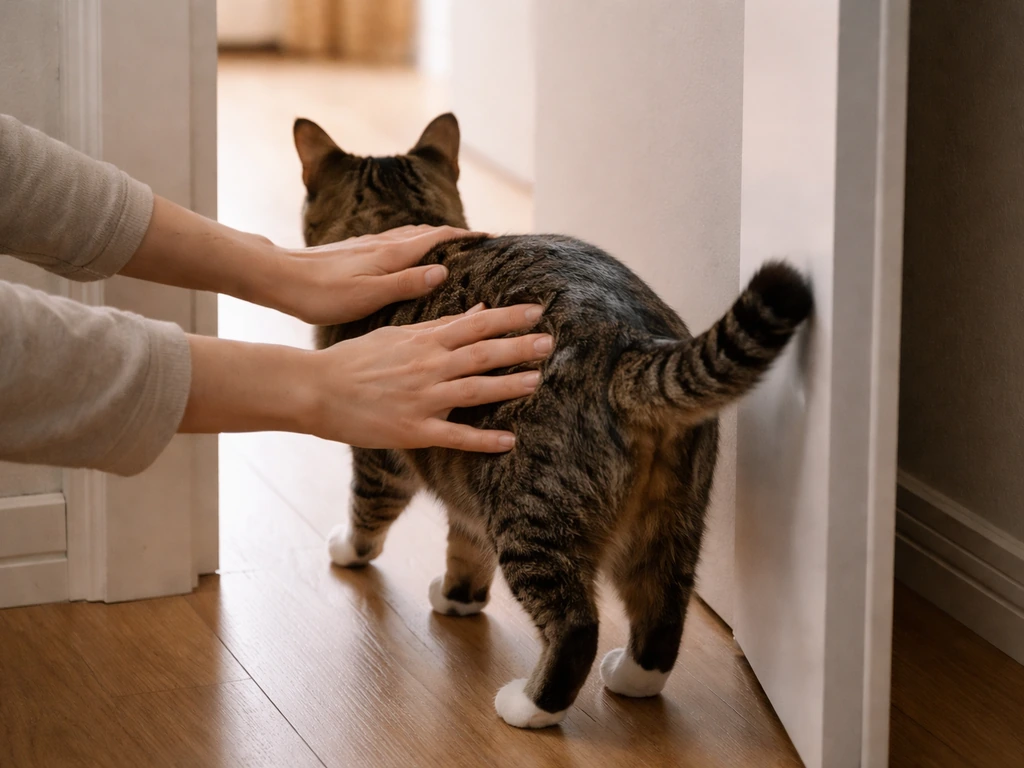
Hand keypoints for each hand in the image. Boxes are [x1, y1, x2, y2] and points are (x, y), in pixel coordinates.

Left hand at [276, 224, 480, 324]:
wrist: (279, 278)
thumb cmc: (321, 293)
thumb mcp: (368, 295)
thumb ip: (406, 282)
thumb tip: (443, 270)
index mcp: (390, 253)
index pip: (437, 237)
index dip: (464, 237)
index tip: (489, 237)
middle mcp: (382, 243)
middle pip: (426, 231)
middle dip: (453, 235)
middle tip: (476, 243)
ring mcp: (367, 245)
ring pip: (409, 235)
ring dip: (432, 237)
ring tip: (449, 247)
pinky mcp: (354, 251)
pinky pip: (394, 242)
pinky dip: (412, 244)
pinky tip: (406, 255)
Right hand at [304, 303, 551, 451]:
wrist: (317, 389)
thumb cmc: (357, 359)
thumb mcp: (397, 334)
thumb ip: (440, 325)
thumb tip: (478, 311)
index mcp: (423, 341)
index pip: (474, 324)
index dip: (507, 318)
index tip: (536, 312)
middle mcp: (427, 367)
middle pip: (481, 354)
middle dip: (518, 348)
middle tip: (550, 343)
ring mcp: (422, 399)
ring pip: (473, 391)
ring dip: (508, 386)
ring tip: (538, 382)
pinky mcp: (413, 430)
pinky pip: (454, 435)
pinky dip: (482, 439)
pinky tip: (508, 441)